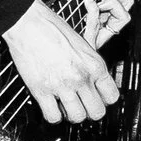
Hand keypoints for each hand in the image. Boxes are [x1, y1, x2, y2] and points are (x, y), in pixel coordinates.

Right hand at [1, 0, 120, 123]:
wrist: (29, 24)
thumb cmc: (53, 29)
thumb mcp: (83, 44)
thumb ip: (91, 65)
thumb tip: (95, 83)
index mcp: (94, 64)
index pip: (111, 96)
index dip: (104, 100)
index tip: (97, 98)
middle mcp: (81, 77)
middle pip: (97, 112)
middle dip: (90, 111)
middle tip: (82, 105)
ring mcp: (62, 85)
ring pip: (77, 117)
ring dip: (71, 114)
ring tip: (65, 105)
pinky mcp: (42, 91)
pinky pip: (53, 117)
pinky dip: (53, 115)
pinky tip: (51, 106)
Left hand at [63, 0, 134, 47]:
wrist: (48, 40)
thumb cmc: (59, 22)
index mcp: (102, 9)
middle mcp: (105, 21)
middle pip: (128, 1)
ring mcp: (101, 32)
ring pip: (124, 15)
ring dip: (111, 3)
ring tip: (93, 0)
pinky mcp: (95, 41)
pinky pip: (109, 26)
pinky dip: (97, 11)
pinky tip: (87, 5)